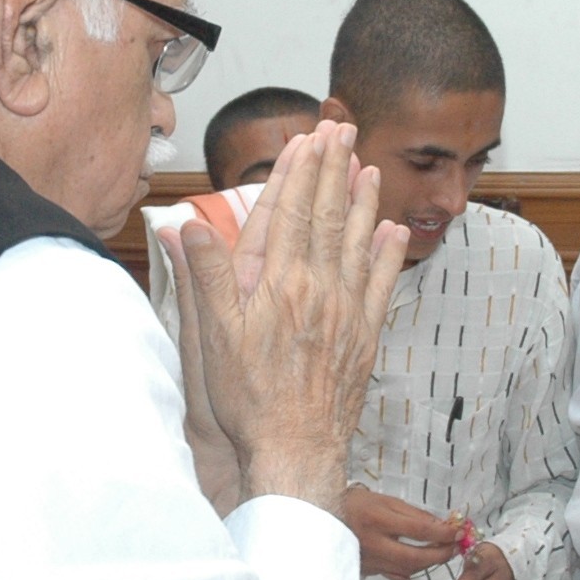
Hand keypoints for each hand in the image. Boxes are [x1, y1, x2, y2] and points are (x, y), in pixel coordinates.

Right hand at [177, 121, 406, 510]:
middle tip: (343, 130)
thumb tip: (186, 225)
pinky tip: (393, 229)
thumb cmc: (250, 397)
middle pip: (328, 216)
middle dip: (334, 169)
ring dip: (363, 201)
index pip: (292, 213)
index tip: (306, 138)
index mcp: (280, 283)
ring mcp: (347, 311)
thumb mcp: (214, 335)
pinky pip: (380, 284)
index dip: (299, 172)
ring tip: (368, 167)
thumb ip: (205, 275)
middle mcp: (319, 288)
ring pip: (358, 242)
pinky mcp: (364, 336)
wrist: (296, 448)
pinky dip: (388, 253)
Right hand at [337, 486, 461, 579]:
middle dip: (440, 555)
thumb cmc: (357, 505)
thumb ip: (413, 514)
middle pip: (415, 557)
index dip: (443, 533)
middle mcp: (373, 544)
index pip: (419, 530)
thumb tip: (441, 526)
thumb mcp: (385, 501)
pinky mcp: (366, 571)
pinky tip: (417, 561)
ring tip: (439, 553)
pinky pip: (394, 574)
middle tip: (454, 549)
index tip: (458, 532)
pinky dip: (409, 570)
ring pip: (407, 570)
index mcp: (377, 519)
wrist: (324, 519)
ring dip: (428, 563)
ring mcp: (369, 561)